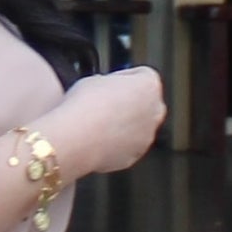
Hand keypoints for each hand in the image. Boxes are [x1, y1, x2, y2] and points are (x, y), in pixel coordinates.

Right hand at [53, 64, 170, 187]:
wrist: (76, 137)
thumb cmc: (85, 106)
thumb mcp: (94, 79)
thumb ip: (109, 83)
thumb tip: (105, 90)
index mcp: (149, 85)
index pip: (142, 75)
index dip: (122, 78)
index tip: (109, 82)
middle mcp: (154, 111)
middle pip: (146, 103)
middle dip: (129, 103)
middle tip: (105, 102)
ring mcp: (146, 136)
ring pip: (138, 127)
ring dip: (123, 124)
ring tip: (97, 122)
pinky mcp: (134, 155)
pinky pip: (128, 145)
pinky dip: (117, 143)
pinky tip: (97, 137)